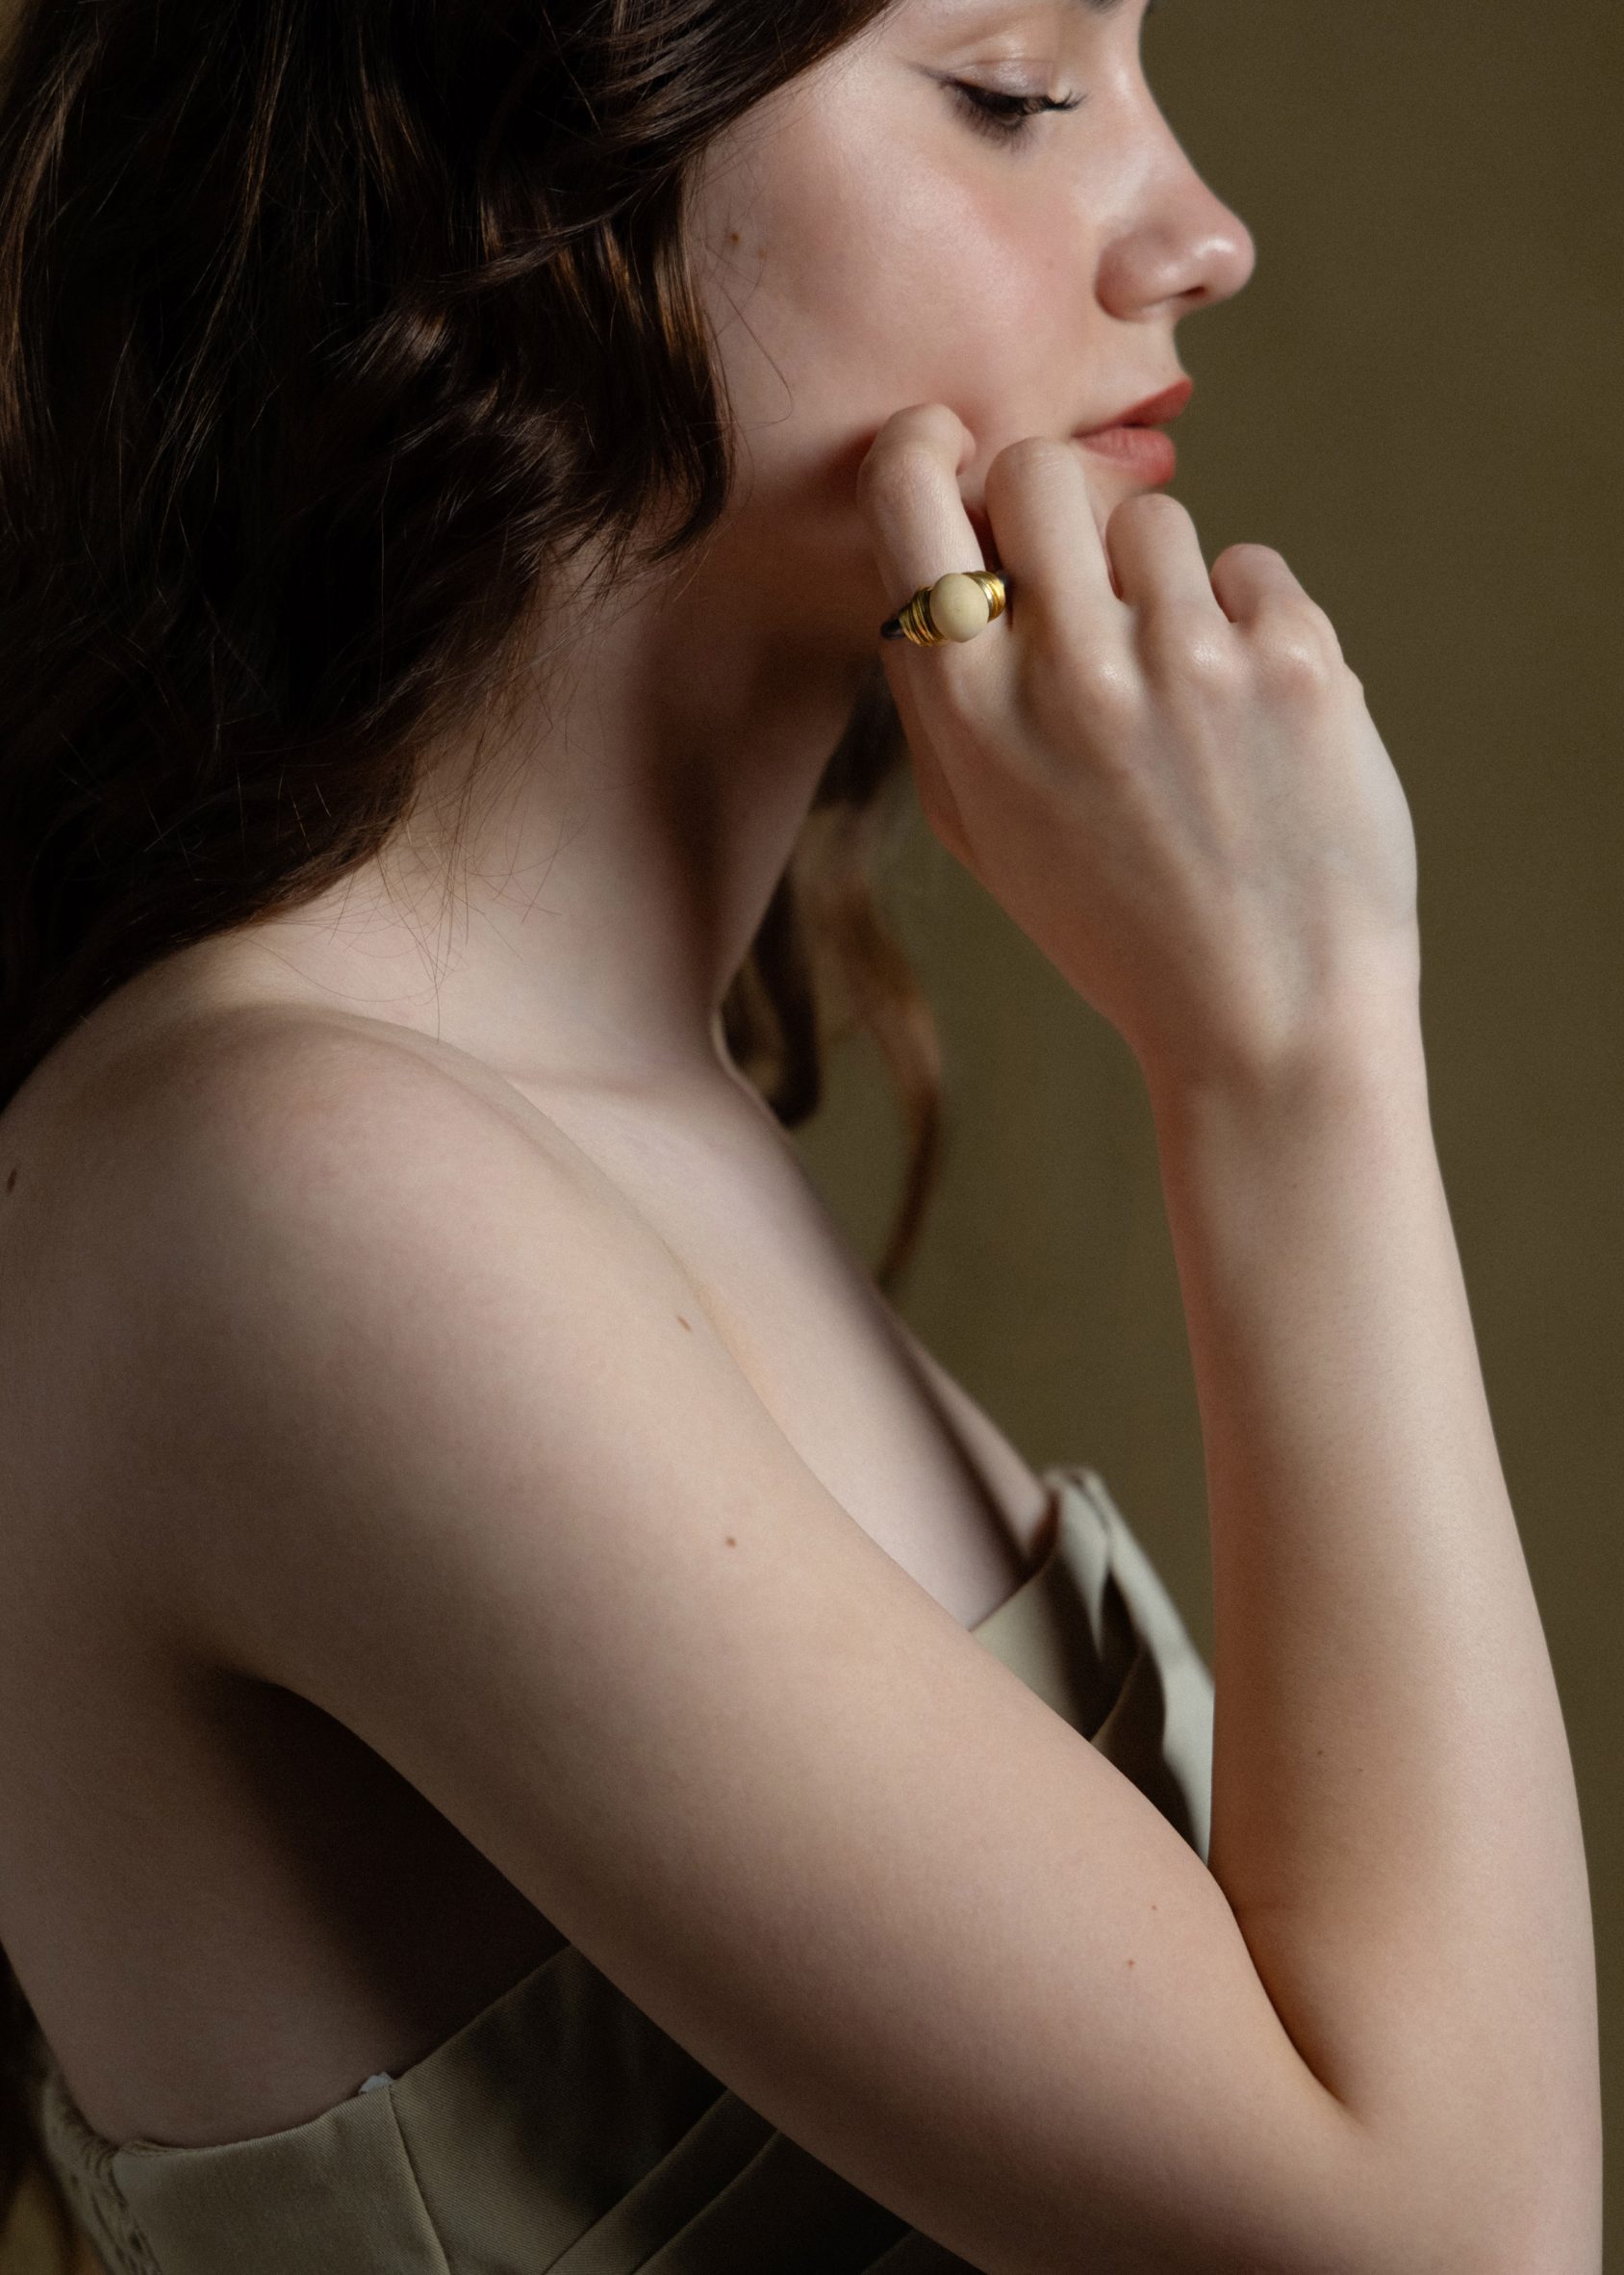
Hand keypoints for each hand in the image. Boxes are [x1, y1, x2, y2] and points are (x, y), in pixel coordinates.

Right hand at [856, 405, 1420, 1097]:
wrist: (1266, 1021)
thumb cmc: (1114, 926)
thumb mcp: (984, 831)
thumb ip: (940, 696)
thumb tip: (930, 555)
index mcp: (968, 716)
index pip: (909, 497)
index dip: (925, 448)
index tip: (949, 449)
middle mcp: (1067, 674)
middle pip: (1035, 471)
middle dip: (1054, 506)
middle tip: (1084, 578)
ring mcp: (1187, 663)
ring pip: (1156, 521)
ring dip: (1166, 587)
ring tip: (1183, 698)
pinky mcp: (1296, 663)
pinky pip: (1255, 571)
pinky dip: (1254, 631)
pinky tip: (1254, 727)